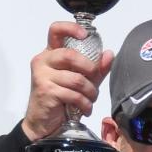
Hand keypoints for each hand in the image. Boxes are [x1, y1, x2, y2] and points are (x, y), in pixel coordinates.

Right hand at [22, 21, 113, 140]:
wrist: (42, 123)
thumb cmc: (59, 99)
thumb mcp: (80, 81)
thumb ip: (94, 68)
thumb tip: (109, 54)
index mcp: (50, 54)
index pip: (55, 30)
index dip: (71, 28)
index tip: (85, 36)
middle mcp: (43, 61)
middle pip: (70, 55)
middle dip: (89, 68)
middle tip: (95, 79)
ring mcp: (42, 76)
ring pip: (76, 79)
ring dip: (90, 91)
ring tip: (91, 99)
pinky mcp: (45, 91)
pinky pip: (73, 94)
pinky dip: (84, 103)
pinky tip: (86, 109)